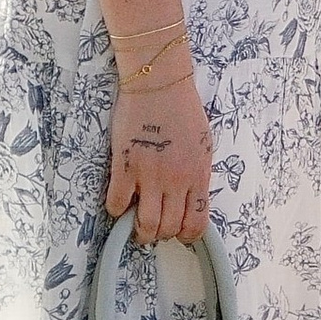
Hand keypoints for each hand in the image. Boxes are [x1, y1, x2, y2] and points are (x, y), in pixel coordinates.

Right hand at [108, 74, 212, 244]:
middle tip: (153, 225)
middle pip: (169, 228)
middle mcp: (176, 181)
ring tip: (135, 224)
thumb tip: (192, 196)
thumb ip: (198, 173)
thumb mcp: (203, 144)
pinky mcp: (124, 168)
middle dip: (161, 234)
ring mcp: (149, 176)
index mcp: (198, 175)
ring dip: (140, 231)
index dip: (186, 235)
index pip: (196, 223)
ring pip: (146, 225)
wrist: (158, 84)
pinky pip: (117, 205)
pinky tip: (120, 200)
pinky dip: (117, 210)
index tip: (178, 232)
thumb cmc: (183, 108)